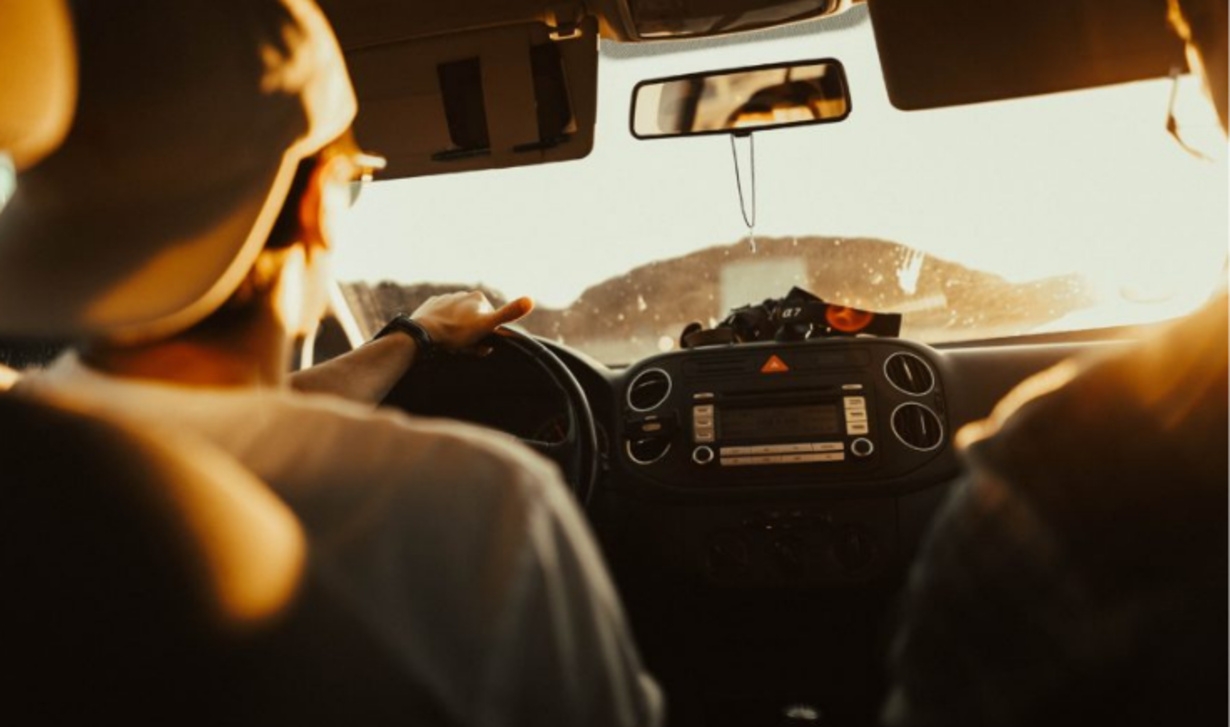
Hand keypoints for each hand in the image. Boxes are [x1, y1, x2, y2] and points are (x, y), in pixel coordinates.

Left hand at [411, 291, 532, 351]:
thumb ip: (509, 313)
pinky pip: (441, 319)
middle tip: (464, 347)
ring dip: (458, 332)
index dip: (487, 335)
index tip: (479, 344)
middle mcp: (462, 294)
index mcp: (478, 298)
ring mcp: (445, 299)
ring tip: (451, 344)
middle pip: (474, 320)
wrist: (423, 332)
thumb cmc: (456, 332)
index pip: (490, 321)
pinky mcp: (431, 306)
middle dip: (472, 334)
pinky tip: (440, 336)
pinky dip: (443, 327)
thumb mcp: (486, 325)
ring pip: (458, 320)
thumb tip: (531, 299)